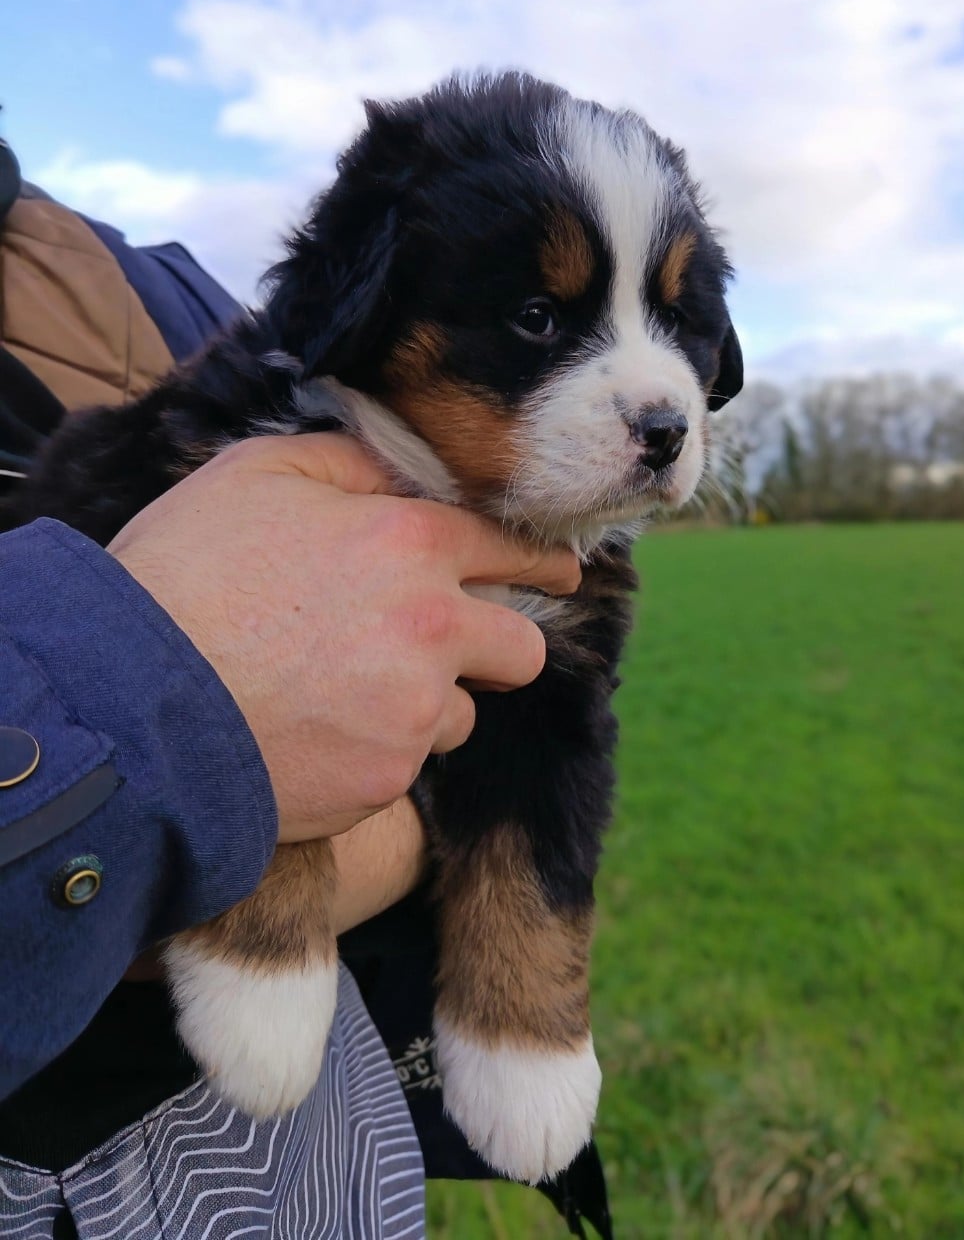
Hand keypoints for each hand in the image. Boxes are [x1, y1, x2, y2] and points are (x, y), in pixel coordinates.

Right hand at [107, 433, 579, 840]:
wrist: (125, 702)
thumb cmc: (183, 576)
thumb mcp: (257, 474)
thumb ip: (349, 462)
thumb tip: (401, 469)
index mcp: (411, 544)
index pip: (515, 552)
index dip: (541, 564)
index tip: (558, 575)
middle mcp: (433, 631)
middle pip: (521, 649)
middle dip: (495, 647)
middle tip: (444, 648)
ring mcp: (414, 714)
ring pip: (460, 715)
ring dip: (424, 706)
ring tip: (339, 693)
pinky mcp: (384, 780)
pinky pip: (405, 766)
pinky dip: (374, 753)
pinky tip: (314, 733)